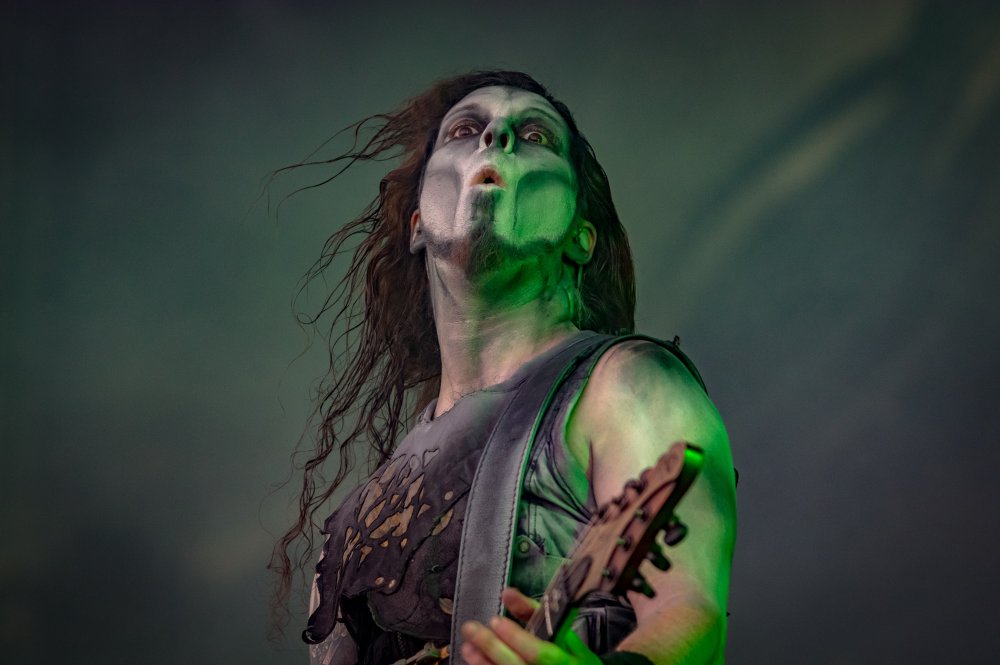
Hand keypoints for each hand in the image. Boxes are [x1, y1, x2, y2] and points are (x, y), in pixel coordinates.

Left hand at [459, 587, 601, 664]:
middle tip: (472, 629)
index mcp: (569, 660)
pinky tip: (476, 662)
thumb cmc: (570, 655)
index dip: (517, 638)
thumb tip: (507, 593)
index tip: (496, 621)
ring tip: (467, 647)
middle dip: (493, 647)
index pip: (541, 652)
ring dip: (485, 662)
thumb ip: (534, 612)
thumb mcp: (562, 631)